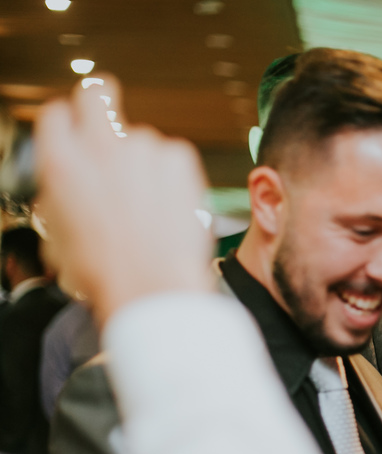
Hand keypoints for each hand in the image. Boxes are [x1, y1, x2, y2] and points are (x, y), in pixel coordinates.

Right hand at [34, 75, 212, 327]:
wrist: (152, 286)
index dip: (68, 125)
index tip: (77, 133)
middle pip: (96, 94)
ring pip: (142, 140)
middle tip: (108, 120)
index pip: (56, 114)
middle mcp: (99, 145)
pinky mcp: (178, 156)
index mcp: (60, 162)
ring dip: (145, 163)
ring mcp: (142, 147)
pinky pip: (173, 157)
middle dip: (100, 102)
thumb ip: (64, 192)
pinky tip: (169, 207)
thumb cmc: (106, 271)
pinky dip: (173, 176)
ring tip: (150, 208)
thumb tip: (73, 185)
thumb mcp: (60, 231)